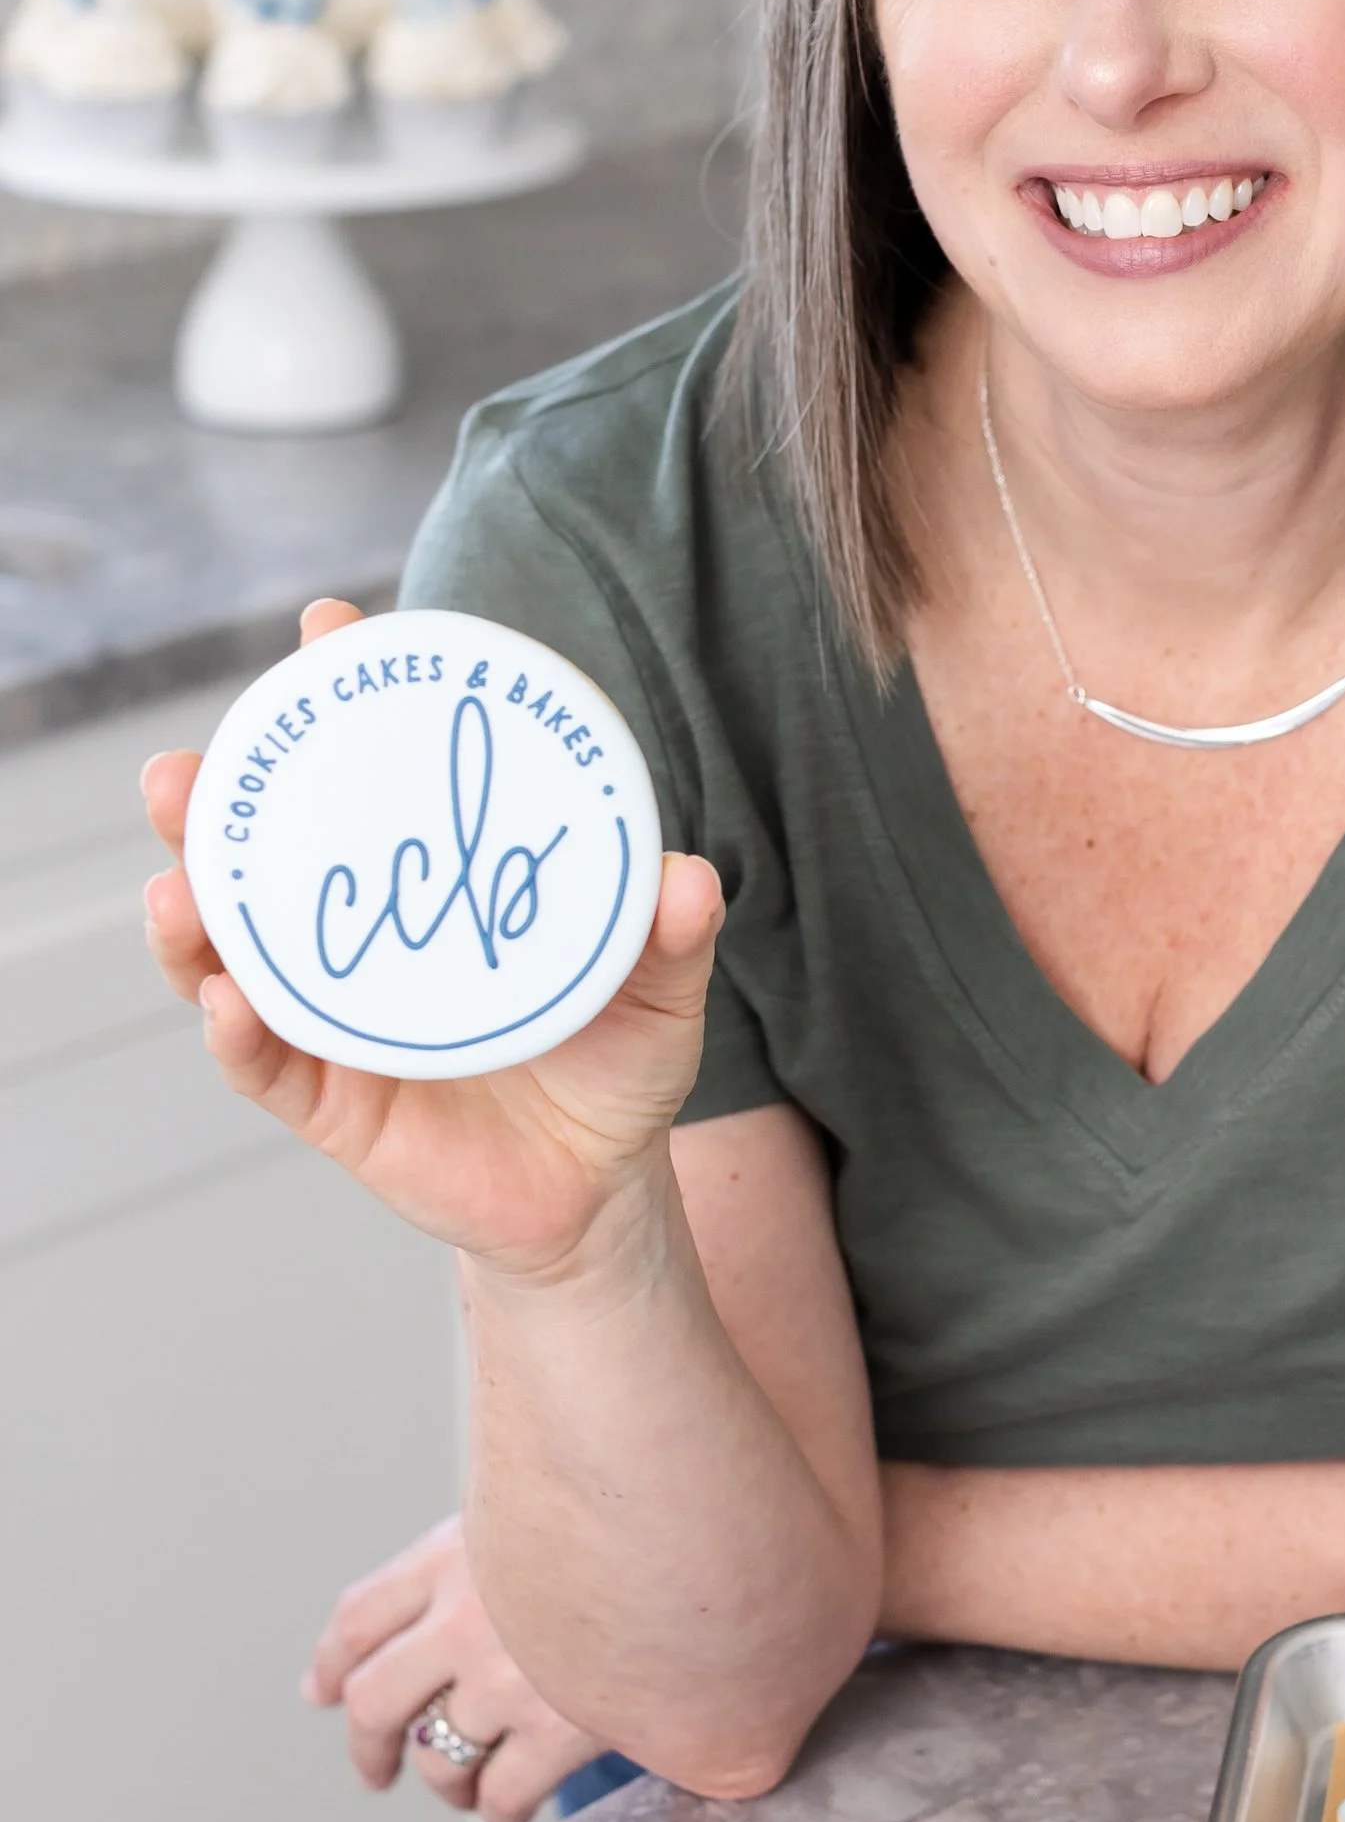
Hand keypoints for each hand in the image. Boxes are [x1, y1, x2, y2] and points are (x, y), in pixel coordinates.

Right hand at [141, 598, 723, 1282]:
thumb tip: (691, 878)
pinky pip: (267, 1067)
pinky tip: (226, 999)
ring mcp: (335, 1019)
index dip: (343, 701)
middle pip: (264, 856)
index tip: (326, 629)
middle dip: (210, 808)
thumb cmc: (618, 1064)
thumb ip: (672, 935)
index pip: (373, 775)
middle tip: (183, 772)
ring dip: (195, 917)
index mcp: (430, 881)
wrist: (598, 1192)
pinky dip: (237, 1033)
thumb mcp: (658, 992)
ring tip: (177, 887)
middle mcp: (362, 937)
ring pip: (235, 957)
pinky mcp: (330, 1106)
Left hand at [306, 1512, 608, 1821]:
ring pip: (439, 1757)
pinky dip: (500, 1811)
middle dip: (368, 1745)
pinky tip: (512, 1812)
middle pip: (373, 1699)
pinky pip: (505, 1791)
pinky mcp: (565, 1722)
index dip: (331, 1661)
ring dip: (446, 1784)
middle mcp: (467, 1615)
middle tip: (378, 1770)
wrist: (704, 1525)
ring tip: (468, 1792)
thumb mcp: (539, 1499)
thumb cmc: (635, 1505)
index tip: (322, 1691)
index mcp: (456, 1551)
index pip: (361, 1616)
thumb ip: (487, 1542)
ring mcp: (510, 1674)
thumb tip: (436, 1590)